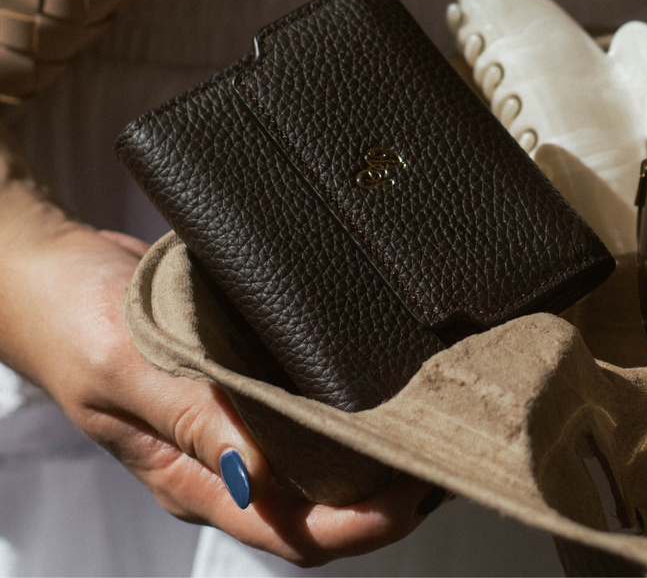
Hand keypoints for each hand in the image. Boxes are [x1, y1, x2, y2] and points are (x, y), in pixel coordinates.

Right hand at [0, 220, 437, 566]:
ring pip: (317, 457)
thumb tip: (255, 476)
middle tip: (438, 453)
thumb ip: (188, 420)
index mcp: (190, 475)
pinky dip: (346, 403)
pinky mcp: (243, 376)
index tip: (410, 496)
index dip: (356, 526)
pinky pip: (303, 404)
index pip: (287, 529)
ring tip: (426, 423)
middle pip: (316, 503)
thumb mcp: (124, 369)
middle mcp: (222, 455)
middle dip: (383, 493)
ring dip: (372, 451)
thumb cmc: (70, 319)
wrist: (54, 270)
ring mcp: (235, 417)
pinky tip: (379, 382)